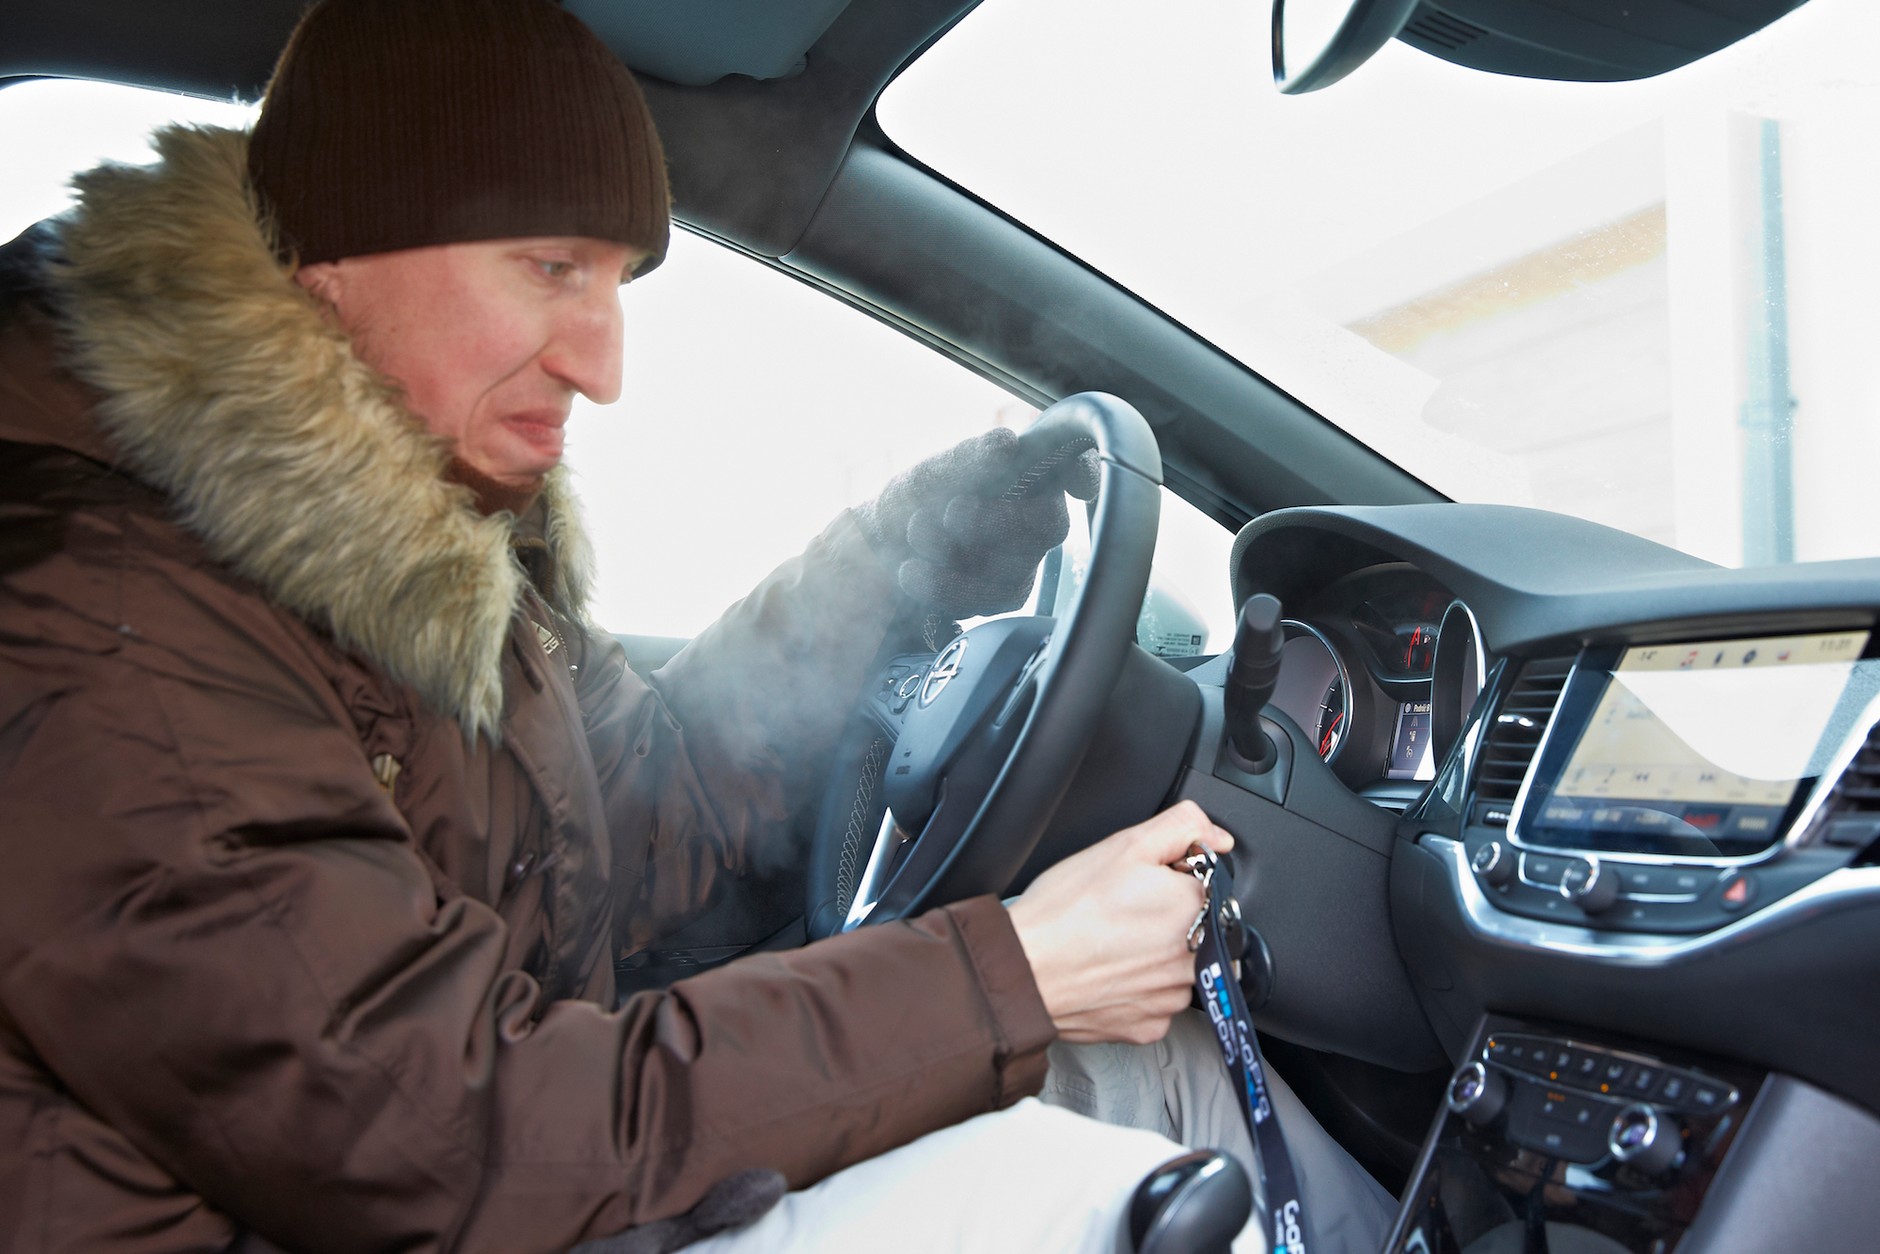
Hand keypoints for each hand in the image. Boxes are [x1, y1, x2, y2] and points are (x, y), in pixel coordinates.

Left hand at [849, 426, 1099, 619]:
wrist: (885, 544)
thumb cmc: (920, 497)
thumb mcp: (935, 472)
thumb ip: (969, 457)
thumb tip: (1009, 444)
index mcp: (1029, 472)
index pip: (1074, 467)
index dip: (1084, 473)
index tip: (1074, 483)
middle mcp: (1038, 514)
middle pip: (1047, 525)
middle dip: (997, 523)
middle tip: (952, 512)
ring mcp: (1027, 558)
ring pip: (1016, 568)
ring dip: (956, 554)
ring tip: (916, 532)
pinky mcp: (1006, 594)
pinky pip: (989, 599)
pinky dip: (944, 586)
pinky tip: (913, 569)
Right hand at [1005, 801, 1233, 1045]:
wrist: (1022, 969)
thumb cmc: (1065, 911)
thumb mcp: (1125, 845)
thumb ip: (1182, 827)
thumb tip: (1217, 838)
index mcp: (1195, 910)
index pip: (1207, 887)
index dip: (1174, 880)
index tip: (1143, 885)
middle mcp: (1192, 960)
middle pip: (1198, 930)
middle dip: (1169, 920)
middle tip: (1124, 913)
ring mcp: (1171, 999)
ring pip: (1178, 970)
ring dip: (1158, 957)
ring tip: (1114, 944)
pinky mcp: (1148, 1027)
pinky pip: (1155, 1002)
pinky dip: (1138, 989)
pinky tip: (1110, 973)